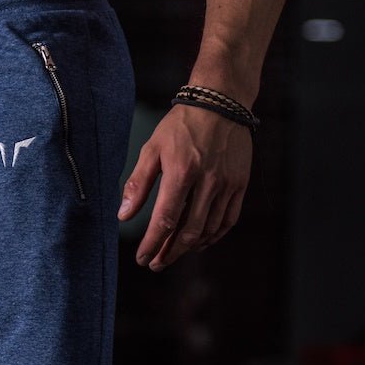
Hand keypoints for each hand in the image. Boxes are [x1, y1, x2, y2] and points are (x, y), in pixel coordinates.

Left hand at [118, 105, 252, 270]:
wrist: (221, 101)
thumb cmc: (181, 125)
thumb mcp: (152, 148)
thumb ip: (138, 183)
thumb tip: (123, 215)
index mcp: (182, 172)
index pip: (165, 220)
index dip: (153, 244)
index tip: (142, 259)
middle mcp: (208, 181)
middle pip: (188, 232)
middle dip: (170, 253)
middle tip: (156, 264)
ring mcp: (227, 184)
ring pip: (208, 229)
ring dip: (189, 248)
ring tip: (173, 253)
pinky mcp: (240, 183)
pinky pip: (228, 220)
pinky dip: (213, 236)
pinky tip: (199, 242)